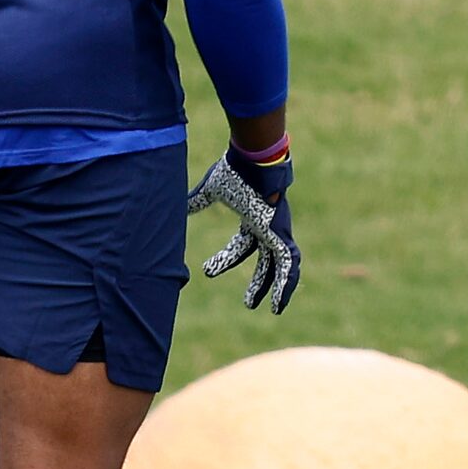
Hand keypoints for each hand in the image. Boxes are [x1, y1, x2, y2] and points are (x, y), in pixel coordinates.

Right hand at [187, 144, 300, 313]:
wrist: (253, 158)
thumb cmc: (234, 169)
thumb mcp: (211, 190)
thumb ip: (196, 201)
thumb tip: (178, 207)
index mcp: (253, 217)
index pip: (242, 245)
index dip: (226, 260)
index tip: (207, 272)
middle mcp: (268, 226)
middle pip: (266, 260)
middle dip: (259, 282)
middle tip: (248, 303)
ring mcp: (277, 230)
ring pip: (282, 265)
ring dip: (277, 288)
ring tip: (271, 310)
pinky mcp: (281, 233)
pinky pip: (289, 263)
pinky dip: (286, 283)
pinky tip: (279, 302)